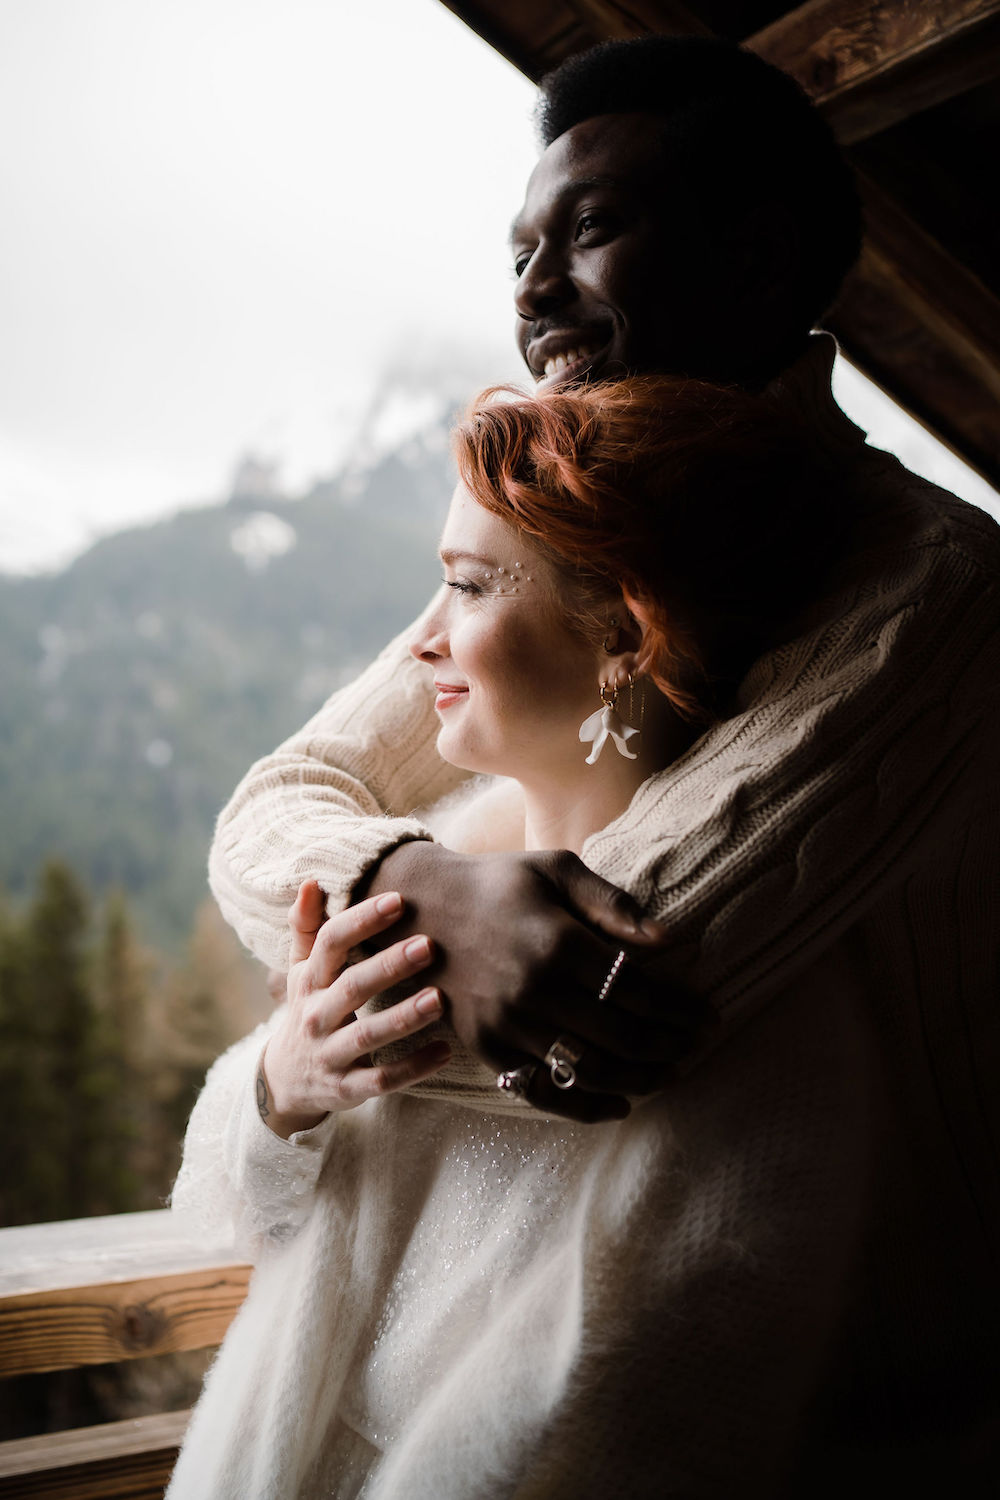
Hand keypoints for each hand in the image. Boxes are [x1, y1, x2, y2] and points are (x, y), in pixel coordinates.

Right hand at [258, 880, 450, 1138]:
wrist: (284, 1081)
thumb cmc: (307, 1010)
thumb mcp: (300, 970)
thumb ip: (306, 928)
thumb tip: (312, 882)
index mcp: (309, 981)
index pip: (330, 943)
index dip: (361, 920)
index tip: (398, 900)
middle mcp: (316, 1016)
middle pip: (352, 986)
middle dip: (390, 965)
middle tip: (429, 945)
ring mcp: (330, 1054)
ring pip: (367, 1035)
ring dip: (403, 1017)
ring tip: (440, 998)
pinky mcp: (346, 1088)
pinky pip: (381, 1079)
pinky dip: (413, 1068)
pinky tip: (445, 1051)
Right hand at [361, 843, 714, 1123]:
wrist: (422, 910)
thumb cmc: (500, 883)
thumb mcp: (556, 868)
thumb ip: (612, 903)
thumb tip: (669, 940)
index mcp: (556, 942)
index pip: (638, 990)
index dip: (681, 1009)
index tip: (709, 1015)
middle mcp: (533, 991)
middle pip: (622, 1037)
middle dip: (671, 1045)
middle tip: (698, 1044)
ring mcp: (508, 1026)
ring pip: (589, 1071)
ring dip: (641, 1079)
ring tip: (672, 1072)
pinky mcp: (489, 1049)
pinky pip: (544, 1093)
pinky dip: (586, 1108)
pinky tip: (620, 1105)